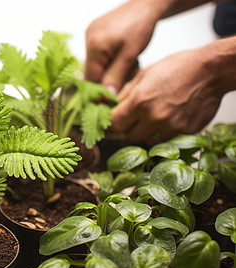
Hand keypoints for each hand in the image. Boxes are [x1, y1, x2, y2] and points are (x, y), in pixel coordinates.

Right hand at [85, 0, 164, 91]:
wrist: (146, 3)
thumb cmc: (140, 26)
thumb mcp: (130, 56)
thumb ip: (116, 77)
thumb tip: (106, 97)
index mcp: (94, 46)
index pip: (90, 79)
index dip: (101, 90)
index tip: (113, 97)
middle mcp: (87, 40)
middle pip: (92, 72)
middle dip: (108, 78)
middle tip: (128, 73)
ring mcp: (90, 34)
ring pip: (97, 64)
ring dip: (110, 69)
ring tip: (128, 62)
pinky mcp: (94, 32)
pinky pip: (98, 54)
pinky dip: (110, 59)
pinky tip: (122, 54)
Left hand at [111, 47, 225, 144]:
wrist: (212, 71)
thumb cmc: (180, 67)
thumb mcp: (146, 73)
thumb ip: (127, 92)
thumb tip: (114, 104)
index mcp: (140, 101)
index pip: (116, 124)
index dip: (116, 120)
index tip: (120, 117)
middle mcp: (154, 117)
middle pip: (129, 136)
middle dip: (131, 127)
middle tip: (138, 117)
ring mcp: (170, 127)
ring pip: (148, 140)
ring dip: (148, 132)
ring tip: (156, 116)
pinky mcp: (184, 132)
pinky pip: (167, 138)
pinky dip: (165, 131)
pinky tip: (171, 116)